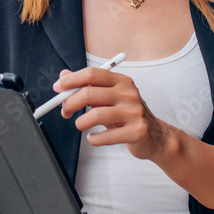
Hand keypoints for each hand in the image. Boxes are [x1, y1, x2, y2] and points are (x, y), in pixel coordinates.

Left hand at [53, 67, 174, 161]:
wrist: (156, 136)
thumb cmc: (127, 115)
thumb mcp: (109, 97)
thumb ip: (87, 86)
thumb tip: (63, 76)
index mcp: (121, 81)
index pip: (92, 74)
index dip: (72, 80)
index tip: (57, 88)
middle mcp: (129, 94)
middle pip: (90, 94)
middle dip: (70, 103)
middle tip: (64, 111)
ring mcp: (134, 112)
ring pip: (96, 115)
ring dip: (81, 123)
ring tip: (80, 126)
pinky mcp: (137, 131)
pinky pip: (106, 136)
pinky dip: (94, 139)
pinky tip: (93, 138)